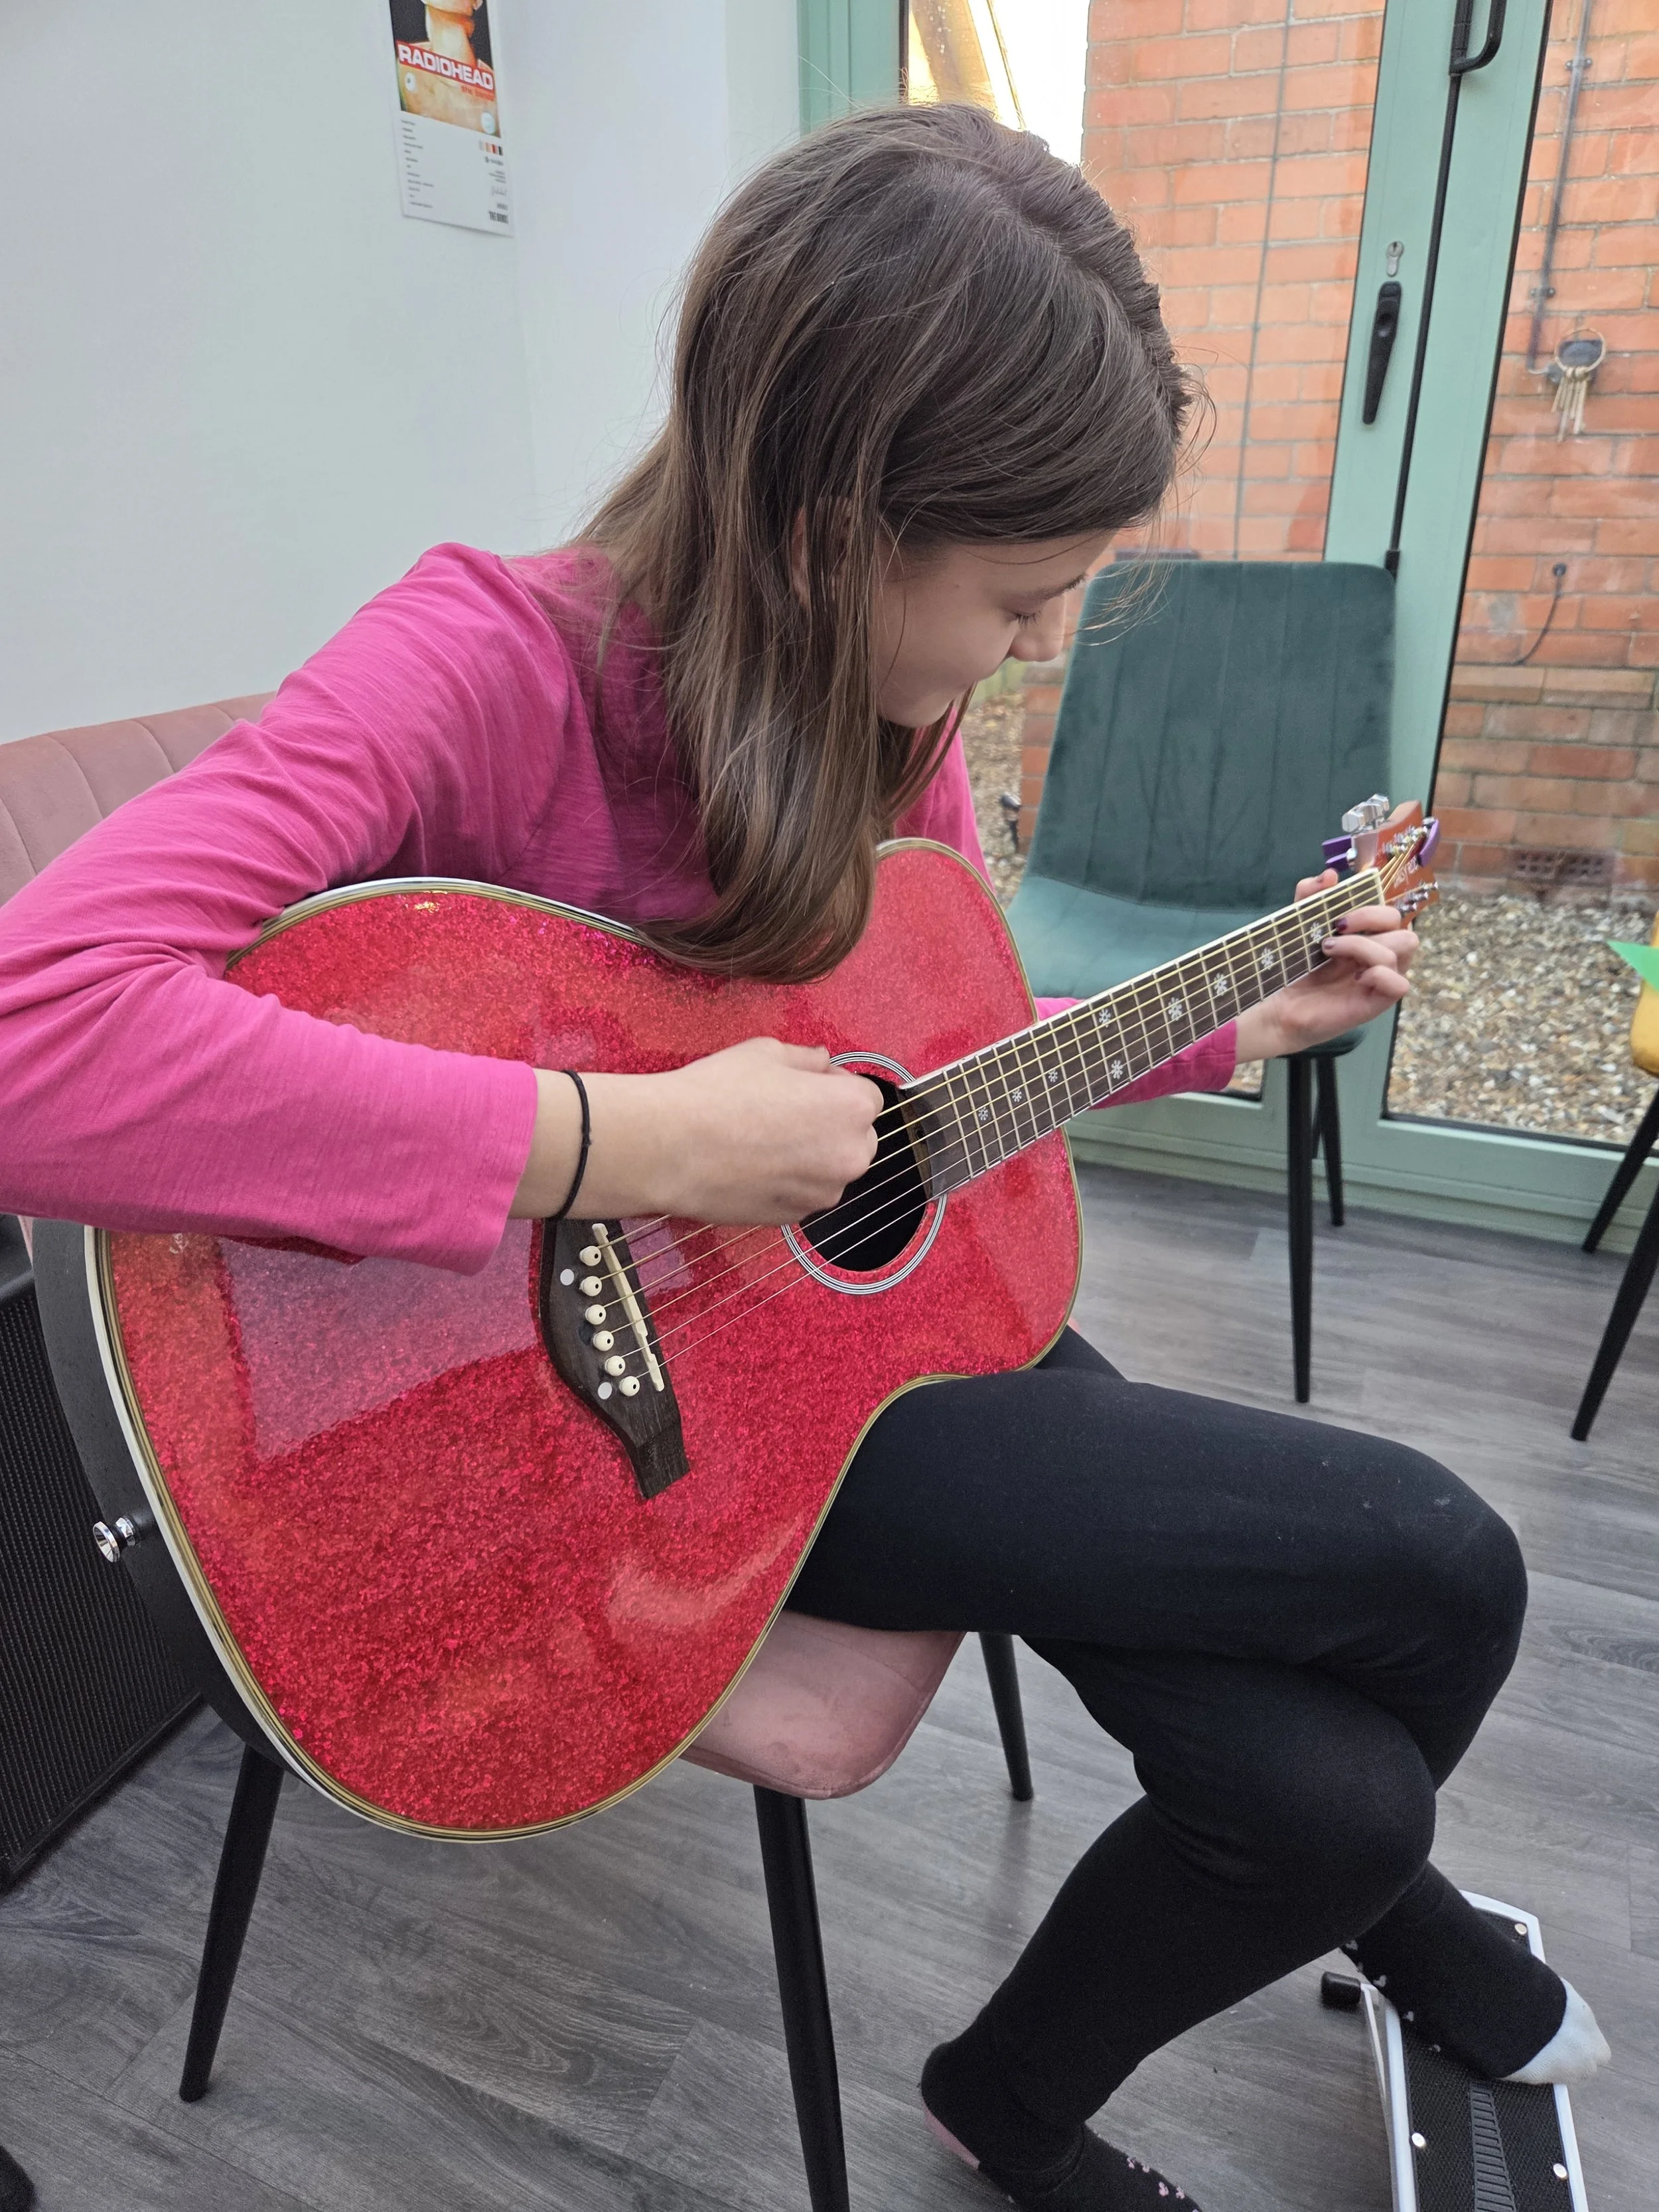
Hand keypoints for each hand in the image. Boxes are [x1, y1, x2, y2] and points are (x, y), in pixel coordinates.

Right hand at [511, 1038, 883, 1223]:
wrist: (669, 1148)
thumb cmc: (716, 1095)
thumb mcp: (766, 1053)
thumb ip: (806, 1059)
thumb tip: (822, 1061)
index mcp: (852, 1108)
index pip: (866, 1096)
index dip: (835, 1087)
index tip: (807, 1085)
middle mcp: (849, 1156)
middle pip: (856, 1136)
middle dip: (831, 1124)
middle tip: (784, 1112)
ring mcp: (823, 1192)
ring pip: (829, 1169)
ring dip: (810, 1156)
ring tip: (761, 1138)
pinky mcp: (795, 1217)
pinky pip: (803, 1193)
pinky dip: (787, 1181)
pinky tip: (751, 1164)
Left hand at [1233, 870, 1417, 1061]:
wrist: (1279, 1004)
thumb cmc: (1296, 966)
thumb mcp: (1301, 925)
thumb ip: (1311, 897)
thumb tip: (1329, 875)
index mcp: (1370, 936)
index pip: (1391, 914)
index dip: (1370, 907)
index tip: (1337, 915)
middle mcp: (1382, 955)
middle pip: (1405, 928)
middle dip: (1371, 920)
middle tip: (1335, 930)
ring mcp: (1382, 978)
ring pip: (1403, 949)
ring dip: (1364, 945)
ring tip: (1329, 951)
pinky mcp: (1377, 1001)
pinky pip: (1400, 985)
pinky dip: (1379, 975)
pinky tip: (1354, 978)